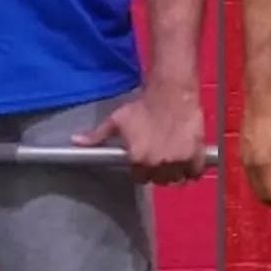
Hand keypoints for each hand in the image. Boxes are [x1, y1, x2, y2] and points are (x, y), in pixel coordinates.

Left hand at [72, 79, 205, 184]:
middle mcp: (158, 165)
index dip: (141, 169)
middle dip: (158, 170)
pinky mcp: (195, 155)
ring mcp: (178, 161)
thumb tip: (75, 142)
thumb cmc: (142, 105)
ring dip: (175, 171)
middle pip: (159, 180)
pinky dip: (192, 169)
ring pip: (177, 178)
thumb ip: (97, 135)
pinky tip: (188, 159)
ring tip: (173, 158)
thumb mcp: (116, 120)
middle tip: (160, 155)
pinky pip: (194, 173)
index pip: (139, 178)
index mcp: (138, 159)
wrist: (170, 90)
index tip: (144, 160)